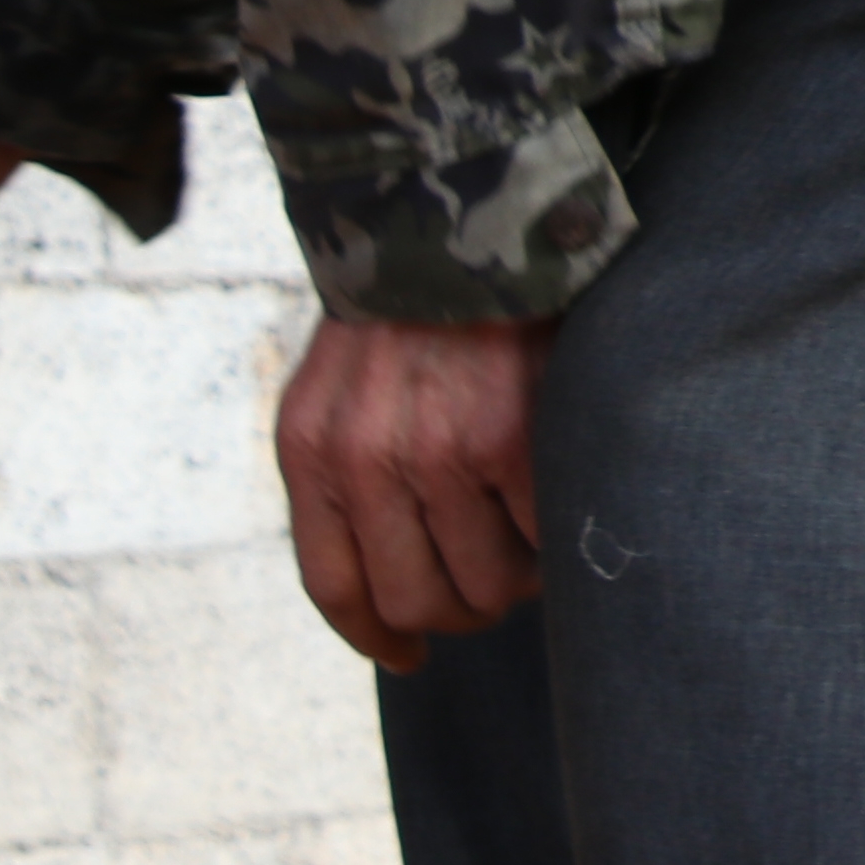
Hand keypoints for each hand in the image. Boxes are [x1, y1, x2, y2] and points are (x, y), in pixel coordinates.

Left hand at [276, 312, 552, 670]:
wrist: (465, 210)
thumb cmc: (408, 310)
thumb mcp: (338, 387)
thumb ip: (347, 472)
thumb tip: (389, 591)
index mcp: (311, 450)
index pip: (335, 585)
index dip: (376, 635)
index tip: (406, 655)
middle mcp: (363, 460)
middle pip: (416, 603)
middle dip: (458, 607)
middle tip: (489, 576)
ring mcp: (435, 452)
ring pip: (486, 586)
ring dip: (515, 576)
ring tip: (526, 532)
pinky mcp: (509, 438)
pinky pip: (538, 538)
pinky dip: (553, 535)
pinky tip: (553, 499)